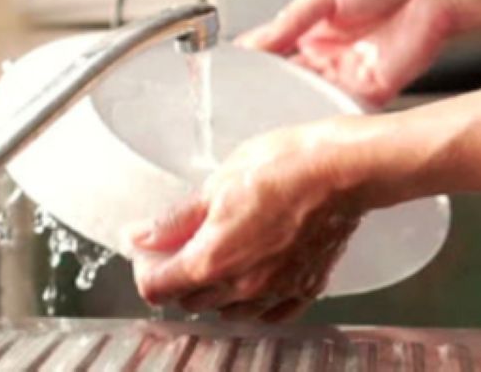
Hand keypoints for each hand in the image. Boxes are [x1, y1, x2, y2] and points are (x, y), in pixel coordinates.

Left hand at [129, 117, 402, 321]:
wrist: (343, 170)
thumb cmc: (283, 167)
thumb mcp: (216, 184)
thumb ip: (174, 221)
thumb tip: (138, 238)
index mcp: (213, 260)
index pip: (156, 288)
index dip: (146, 268)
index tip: (150, 248)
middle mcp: (243, 288)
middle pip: (189, 302)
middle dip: (178, 277)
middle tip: (183, 243)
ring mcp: (277, 292)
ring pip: (228, 311)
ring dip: (214, 292)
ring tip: (221, 254)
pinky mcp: (306, 288)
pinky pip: (271, 314)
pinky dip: (255, 302)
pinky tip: (255, 276)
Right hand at [237, 0, 461, 104]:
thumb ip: (289, 21)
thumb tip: (254, 41)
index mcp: (313, 26)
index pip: (274, 49)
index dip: (253, 63)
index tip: (230, 75)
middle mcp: (329, 53)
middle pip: (290, 79)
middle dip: (270, 90)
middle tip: (245, 99)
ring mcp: (349, 72)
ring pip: (312, 97)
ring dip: (294, 103)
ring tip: (269, 110)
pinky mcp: (372, 88)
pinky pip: (342, 107)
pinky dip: (325, 113)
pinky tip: (306, 115)